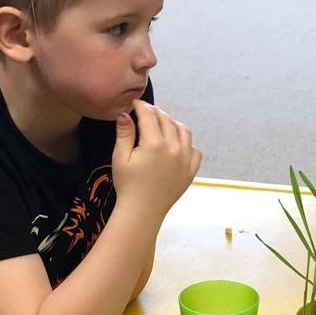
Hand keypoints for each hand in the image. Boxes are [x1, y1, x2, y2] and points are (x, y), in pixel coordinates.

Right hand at [112, 101, 201, 218]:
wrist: (142, 211)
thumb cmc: (128, 185)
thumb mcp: (120, 157)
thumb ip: (124, 133)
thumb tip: (125, 114)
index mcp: (154, 143)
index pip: (150, 115)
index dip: (141, 106)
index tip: (135, 103)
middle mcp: (174, 148)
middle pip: (167, 121)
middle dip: (156, 113)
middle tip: (146, 112)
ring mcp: (185, 160)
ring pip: (184, 131)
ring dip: (173, 124)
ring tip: (163, 125)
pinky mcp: (191, 171)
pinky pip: (195, 150)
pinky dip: (187, 144)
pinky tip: (177, 145)